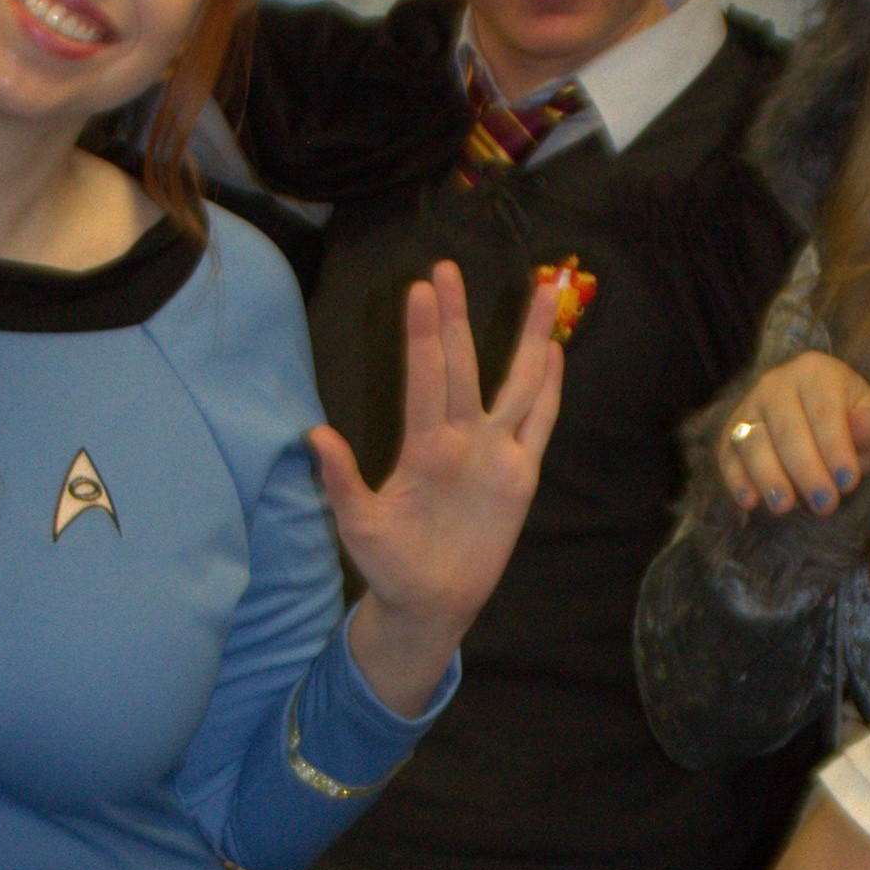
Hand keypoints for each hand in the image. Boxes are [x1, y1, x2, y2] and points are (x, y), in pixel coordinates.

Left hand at [315, 258, 562, 713]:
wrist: (430, 602)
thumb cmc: (390, 563)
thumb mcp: (358, 525)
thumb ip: (341, 481)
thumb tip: (314, 436)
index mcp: (422, 446)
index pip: (425, 376)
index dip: (424, 334)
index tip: (417, 288)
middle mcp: (461, 438)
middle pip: (464, 364)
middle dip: (457, 317)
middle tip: (447, 266)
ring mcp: (494, 452)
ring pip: (517, 384)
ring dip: (529, 339)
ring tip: (544, 291)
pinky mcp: (521, 475)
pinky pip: (540, 425)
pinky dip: (549, 391)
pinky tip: (555, 354)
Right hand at [715, 351, 869, 517]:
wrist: (816, 424)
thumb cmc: (849, 426)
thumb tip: (865, 425)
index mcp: (816, 372)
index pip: (824, 411)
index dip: (836, 448)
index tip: (848, 483)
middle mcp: (776, 383)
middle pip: (787, 429)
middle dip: (806, 471)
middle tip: (825, 505)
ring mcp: (748, 407)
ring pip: (753, 442)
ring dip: (769, 477)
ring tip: (786, 507)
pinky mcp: (730, 434)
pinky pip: (728, 456)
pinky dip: (737, 480)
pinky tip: (750, 502)